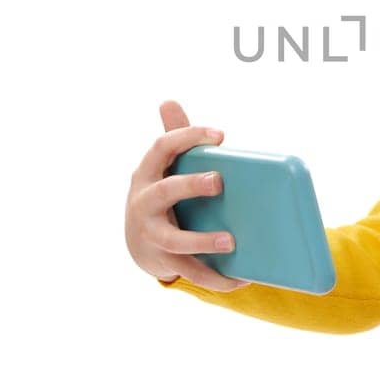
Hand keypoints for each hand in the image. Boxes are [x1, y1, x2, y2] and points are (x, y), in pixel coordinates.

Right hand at [124, 100, 251, 290]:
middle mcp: (144, 203)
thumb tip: (168, 101)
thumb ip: (172, 137)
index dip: (188, 137)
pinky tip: (241, 278)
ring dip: (203, 241)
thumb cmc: (160, 194)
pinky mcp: (164, 261)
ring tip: (232, 241)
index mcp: (147, 173)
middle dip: (190, 186)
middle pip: (165, 192)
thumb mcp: (162, 168)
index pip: (162, 147)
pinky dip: (215, 278)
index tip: (220, 136)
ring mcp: (152, 234)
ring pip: (175, 240)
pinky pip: (190, 272)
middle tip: (219, 181)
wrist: (138, 243)